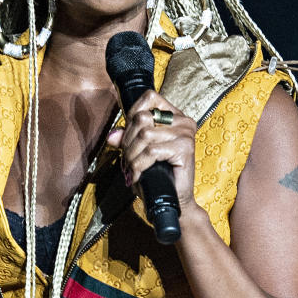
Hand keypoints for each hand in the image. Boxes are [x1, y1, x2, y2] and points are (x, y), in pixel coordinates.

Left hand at [105, 91, 198, 210]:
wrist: (173, 200)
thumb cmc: (157, 175)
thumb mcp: (139, 152)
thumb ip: (127, 138)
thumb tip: (112, 136)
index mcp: (175, 115)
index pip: (149, 97)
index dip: (132, 115)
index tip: (127, 138)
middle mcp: (183, 121)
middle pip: (142, 117)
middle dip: (127, 142)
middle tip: (126, 161)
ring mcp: (186, 133)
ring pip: (144, 134)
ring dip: (131, 155)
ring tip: (131, 169)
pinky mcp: (185, 148)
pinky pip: (151, 151)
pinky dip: (139, 165)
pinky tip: (137, 175)